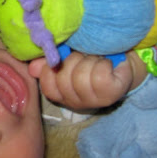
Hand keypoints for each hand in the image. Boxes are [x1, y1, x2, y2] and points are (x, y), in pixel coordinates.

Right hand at [28, 50, 146, 109]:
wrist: (124, 58)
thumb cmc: (92, 56)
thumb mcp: (67, 56)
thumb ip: (49, 61)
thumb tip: (33, 68)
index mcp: (62, 93)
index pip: (48, 87)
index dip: (52, 69)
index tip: (64, 57)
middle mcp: (75, 102)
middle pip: (63, 78)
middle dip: (73, 59)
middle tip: (84, 56)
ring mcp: (93, 101)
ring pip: (80, 77)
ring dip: (89, 61)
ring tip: (96, 59)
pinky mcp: (110, 95)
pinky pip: (99, 76)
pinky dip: (103, 64)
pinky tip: (108, 64)